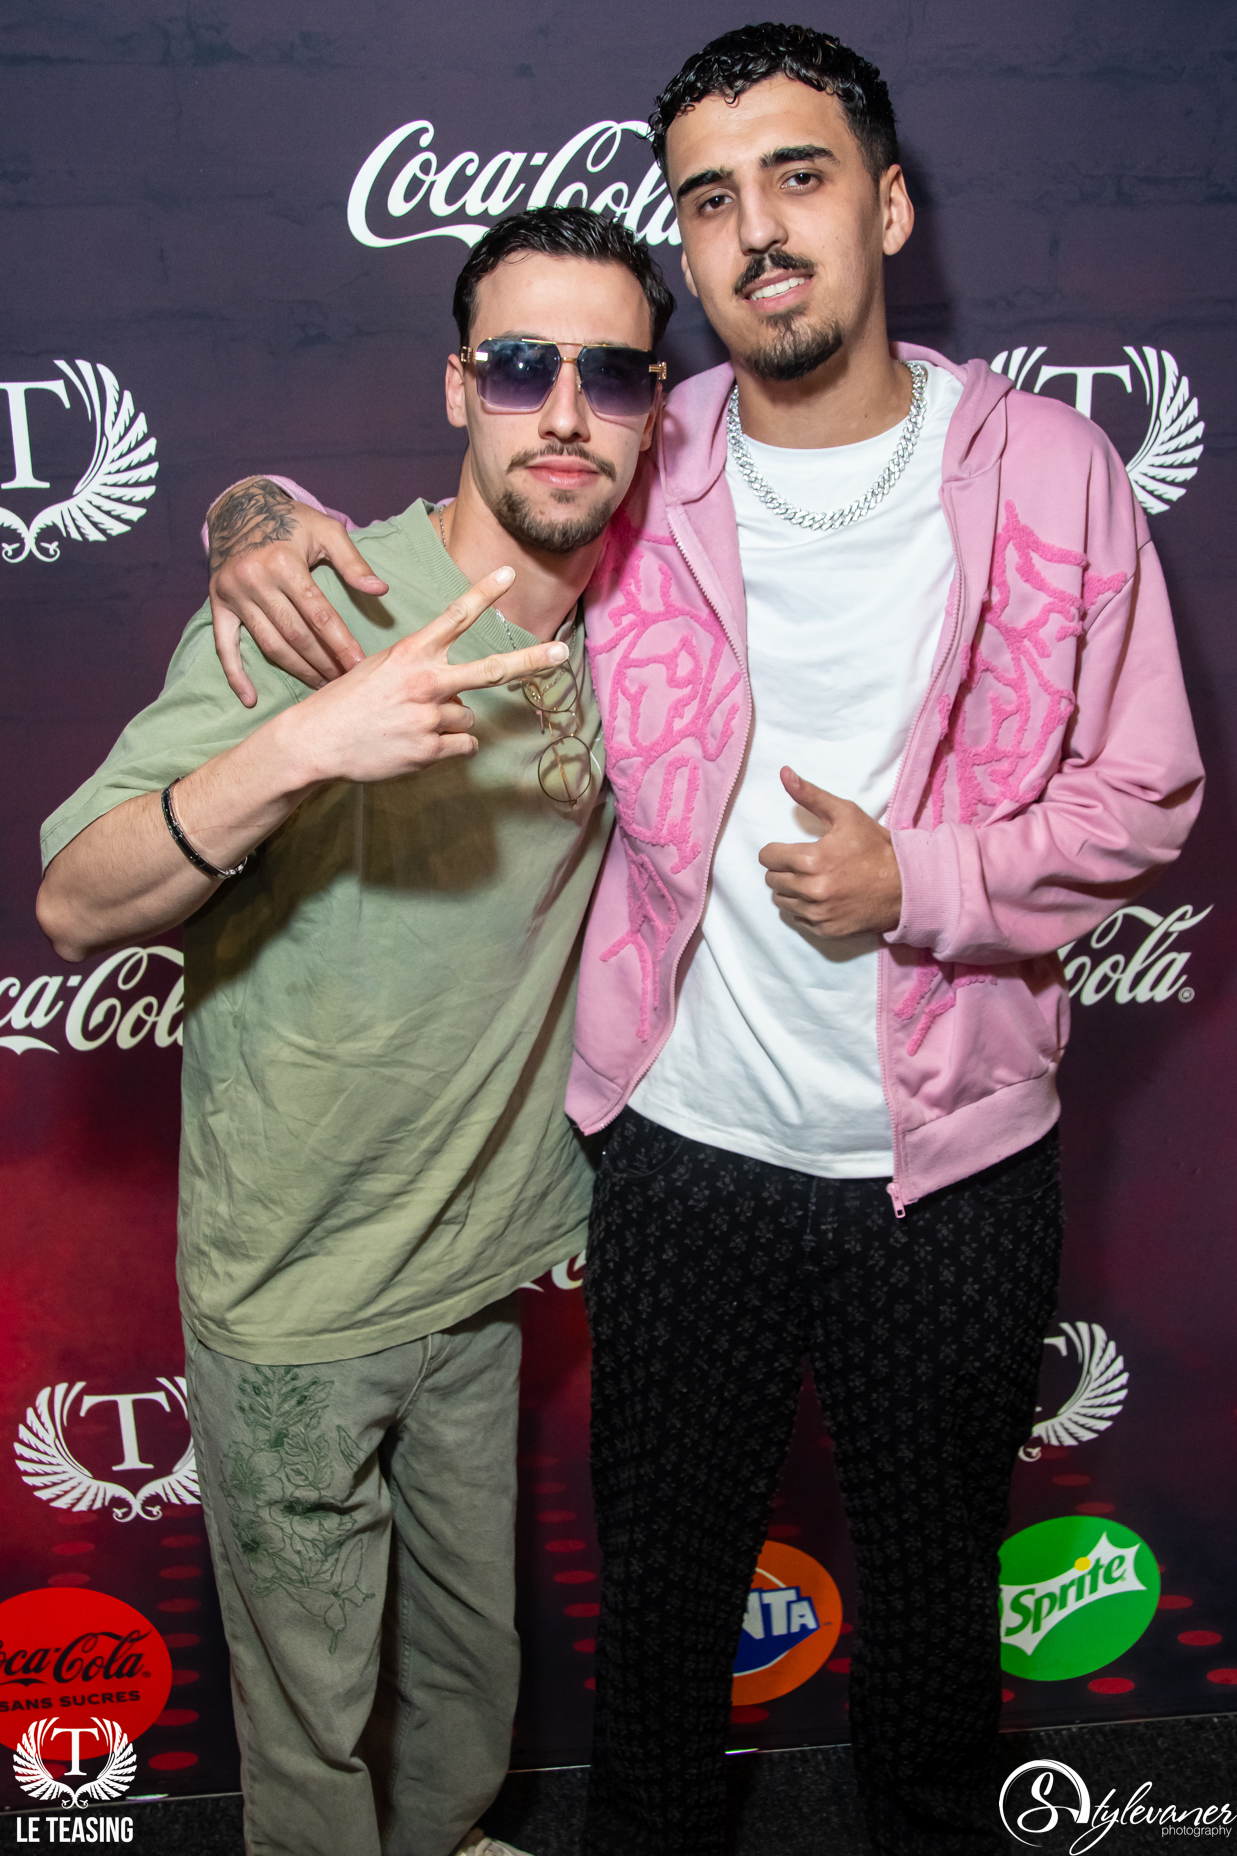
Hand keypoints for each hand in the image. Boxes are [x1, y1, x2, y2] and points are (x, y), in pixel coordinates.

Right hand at [208, 478, 385, 705]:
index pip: (318, 614)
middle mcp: (255, 580)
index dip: (340, 643)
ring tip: (320, 688)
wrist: (240, 509)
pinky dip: (235, 674)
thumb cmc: (291, 521)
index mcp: (283, 563)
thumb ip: (353, 562)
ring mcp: (234, 595)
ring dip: (296, 671)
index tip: (359, 665)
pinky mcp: (218, 604)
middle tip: (345, 683)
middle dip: (323, 663)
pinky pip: (224, 646)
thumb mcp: (325, 530)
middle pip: (296, 635)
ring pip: (269, 644)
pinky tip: (250, 699)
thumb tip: (380, 591)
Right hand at [279, 568, 565, 785]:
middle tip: (560, 654)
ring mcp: (429, 717)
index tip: (509, 573)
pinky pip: (463, 746)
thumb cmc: (348, 701)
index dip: (484, 593)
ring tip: (413, 722)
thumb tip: (459, 688)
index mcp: (410, 653)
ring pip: (469, 716)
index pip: (455, 616)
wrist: (315, 739)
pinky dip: (449, 746)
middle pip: (491, 669)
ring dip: (450, 721)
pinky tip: (417, 743)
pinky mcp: (429, 750)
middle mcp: (425, 681)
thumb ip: (422, 669)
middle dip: (529, 660)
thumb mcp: (380, 668)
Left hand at [759, 767, 902, 938]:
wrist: (905, 886)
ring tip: (812, 881)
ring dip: (791, 890)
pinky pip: (798, 919)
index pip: (767, 857)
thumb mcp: (846, 815)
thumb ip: (811, 795)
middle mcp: (811, 889)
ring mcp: (818, 913)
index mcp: (812, 859)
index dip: (776, 851)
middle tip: (804, 865)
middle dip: (783, 870)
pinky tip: (822, 898)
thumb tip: (784, 773)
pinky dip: (805, 909)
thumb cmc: (875, 848)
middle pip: (772, 880)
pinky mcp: (826, 930)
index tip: (788, 851)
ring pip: (781, 901)